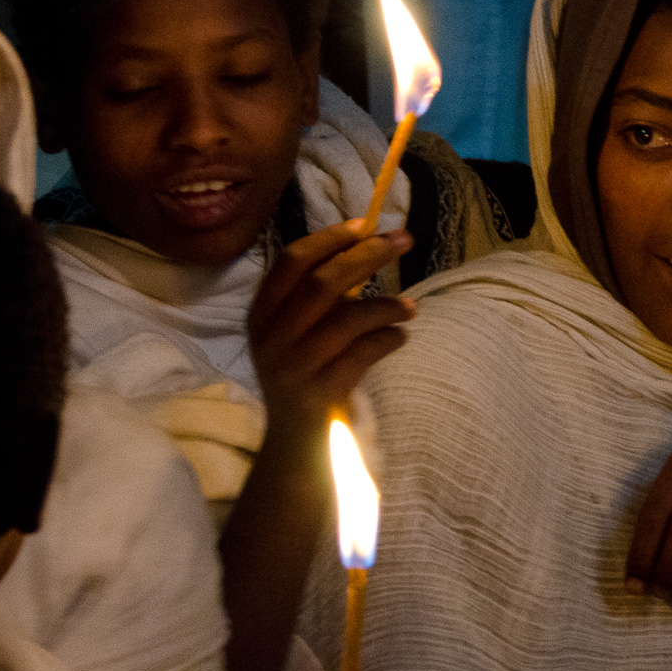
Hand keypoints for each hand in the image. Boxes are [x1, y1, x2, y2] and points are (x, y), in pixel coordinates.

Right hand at [249, 220, 415, 436]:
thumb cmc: (306, 375)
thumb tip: (369, 244)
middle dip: (367, 256)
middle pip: (322, 283)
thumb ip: (320, 296)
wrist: (294, 446)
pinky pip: (361, 355)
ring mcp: (291, 369)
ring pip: (346, 320)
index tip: (364, 224)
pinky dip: (387, 339)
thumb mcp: (299, 333)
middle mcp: (269, 338)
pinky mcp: (317, 396)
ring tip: (410, 308)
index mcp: (261, 314)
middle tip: (403, 242)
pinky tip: (401, 337)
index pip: (292, 261)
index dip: (329, 239)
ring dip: (386, 306)